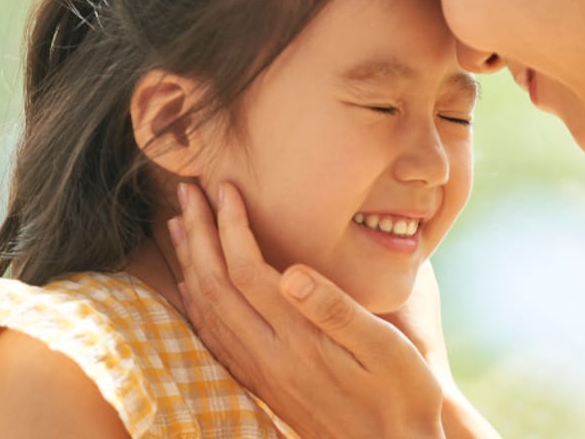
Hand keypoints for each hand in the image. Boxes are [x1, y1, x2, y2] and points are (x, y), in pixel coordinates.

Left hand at [169, 181, 444, 438]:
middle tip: (188, 191)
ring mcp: (263, 372)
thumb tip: (293, 272)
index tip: (224, 188)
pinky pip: (215, 338)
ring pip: (208, 310)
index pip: (248, 271)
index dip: (231, 225)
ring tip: (181, 226)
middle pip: (216, 285)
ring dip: (191, 262)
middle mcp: (270, 355)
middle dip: (199, 233)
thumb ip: (337, 310)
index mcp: (299, 338)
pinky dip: (197, 303)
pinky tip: (195, 287)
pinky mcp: (265, 384)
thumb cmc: (403, 396)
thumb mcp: (385, 348)